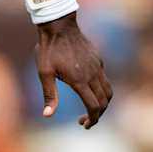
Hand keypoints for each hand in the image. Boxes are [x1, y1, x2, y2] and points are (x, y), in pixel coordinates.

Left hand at [35, 13, 112, 128]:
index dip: (92, 119)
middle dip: (97, 115)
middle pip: (104, 102)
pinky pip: (104, 78)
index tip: (84, 125)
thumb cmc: (48, 50)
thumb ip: (49, 95)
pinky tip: (85, 88)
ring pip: (108, 90)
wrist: (59, 25)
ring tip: (89, 109)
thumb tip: (47, 115)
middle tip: (84, 121)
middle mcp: (93, 75)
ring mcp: (98, 66)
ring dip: (102, 103)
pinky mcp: (98, 59)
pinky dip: (100, 89)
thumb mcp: (44, 73)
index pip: (94, 106)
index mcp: (80, 80)